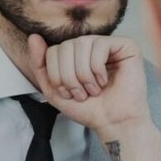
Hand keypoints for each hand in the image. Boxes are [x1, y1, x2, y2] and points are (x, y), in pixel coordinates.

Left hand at [28, 33, 151, 135]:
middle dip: (69, 75)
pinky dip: (98, 68)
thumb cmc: (88, 109)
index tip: (69, 93)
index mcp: (74, 55)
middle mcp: (90, 46)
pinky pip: (100, 45)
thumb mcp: (54, 90)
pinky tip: (104, 80)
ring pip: (82, 43)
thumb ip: (40, 64)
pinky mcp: (126, 46)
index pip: (53, 50)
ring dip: (84, 73)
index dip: (56, 74)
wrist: (113, 123)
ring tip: (93, 89)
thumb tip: (34, 37)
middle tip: (81, 93)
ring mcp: (109, 45)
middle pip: (65, 46)